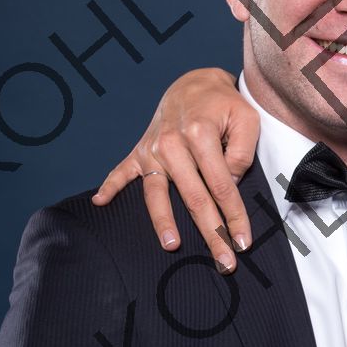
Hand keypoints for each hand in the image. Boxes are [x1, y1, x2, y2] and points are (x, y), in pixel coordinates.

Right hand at [91, 66, 257, 271]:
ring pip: (157, 192)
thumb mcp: (246, 119)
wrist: (194, 84)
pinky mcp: (140, 151)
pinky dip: (110, 185)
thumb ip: (242, 152)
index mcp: (201, 134)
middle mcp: (172, 143)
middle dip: (211, 232)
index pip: (222, 185)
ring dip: (163, 221)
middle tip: (224, 261)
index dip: (234, 216)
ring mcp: (153, 149)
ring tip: (171, 244)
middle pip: (194, 196)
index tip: (243, 242)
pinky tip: (99, 202)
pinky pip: (122, 171)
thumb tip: (228, 183)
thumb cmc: (225, 105)